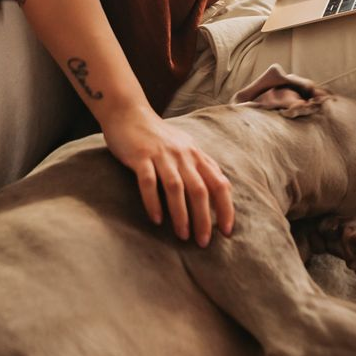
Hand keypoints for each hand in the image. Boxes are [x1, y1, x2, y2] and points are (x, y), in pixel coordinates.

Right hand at [100, 104, 234, 246]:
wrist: (129, 113)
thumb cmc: (158, 136)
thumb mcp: (185, 147)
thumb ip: (200, 166)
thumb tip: (220, 190)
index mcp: (196, 155)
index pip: (219, 183)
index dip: (226, 208)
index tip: (226, 231)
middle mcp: (183, 154)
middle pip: (200, 190)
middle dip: (204, 218)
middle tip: (204, 242)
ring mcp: (161, 155)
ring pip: (176, 188)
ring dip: (181, 215)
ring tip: (183, 236)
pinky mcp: (140, 156)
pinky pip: (149, 182)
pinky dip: (154, 203)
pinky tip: (157, 220)